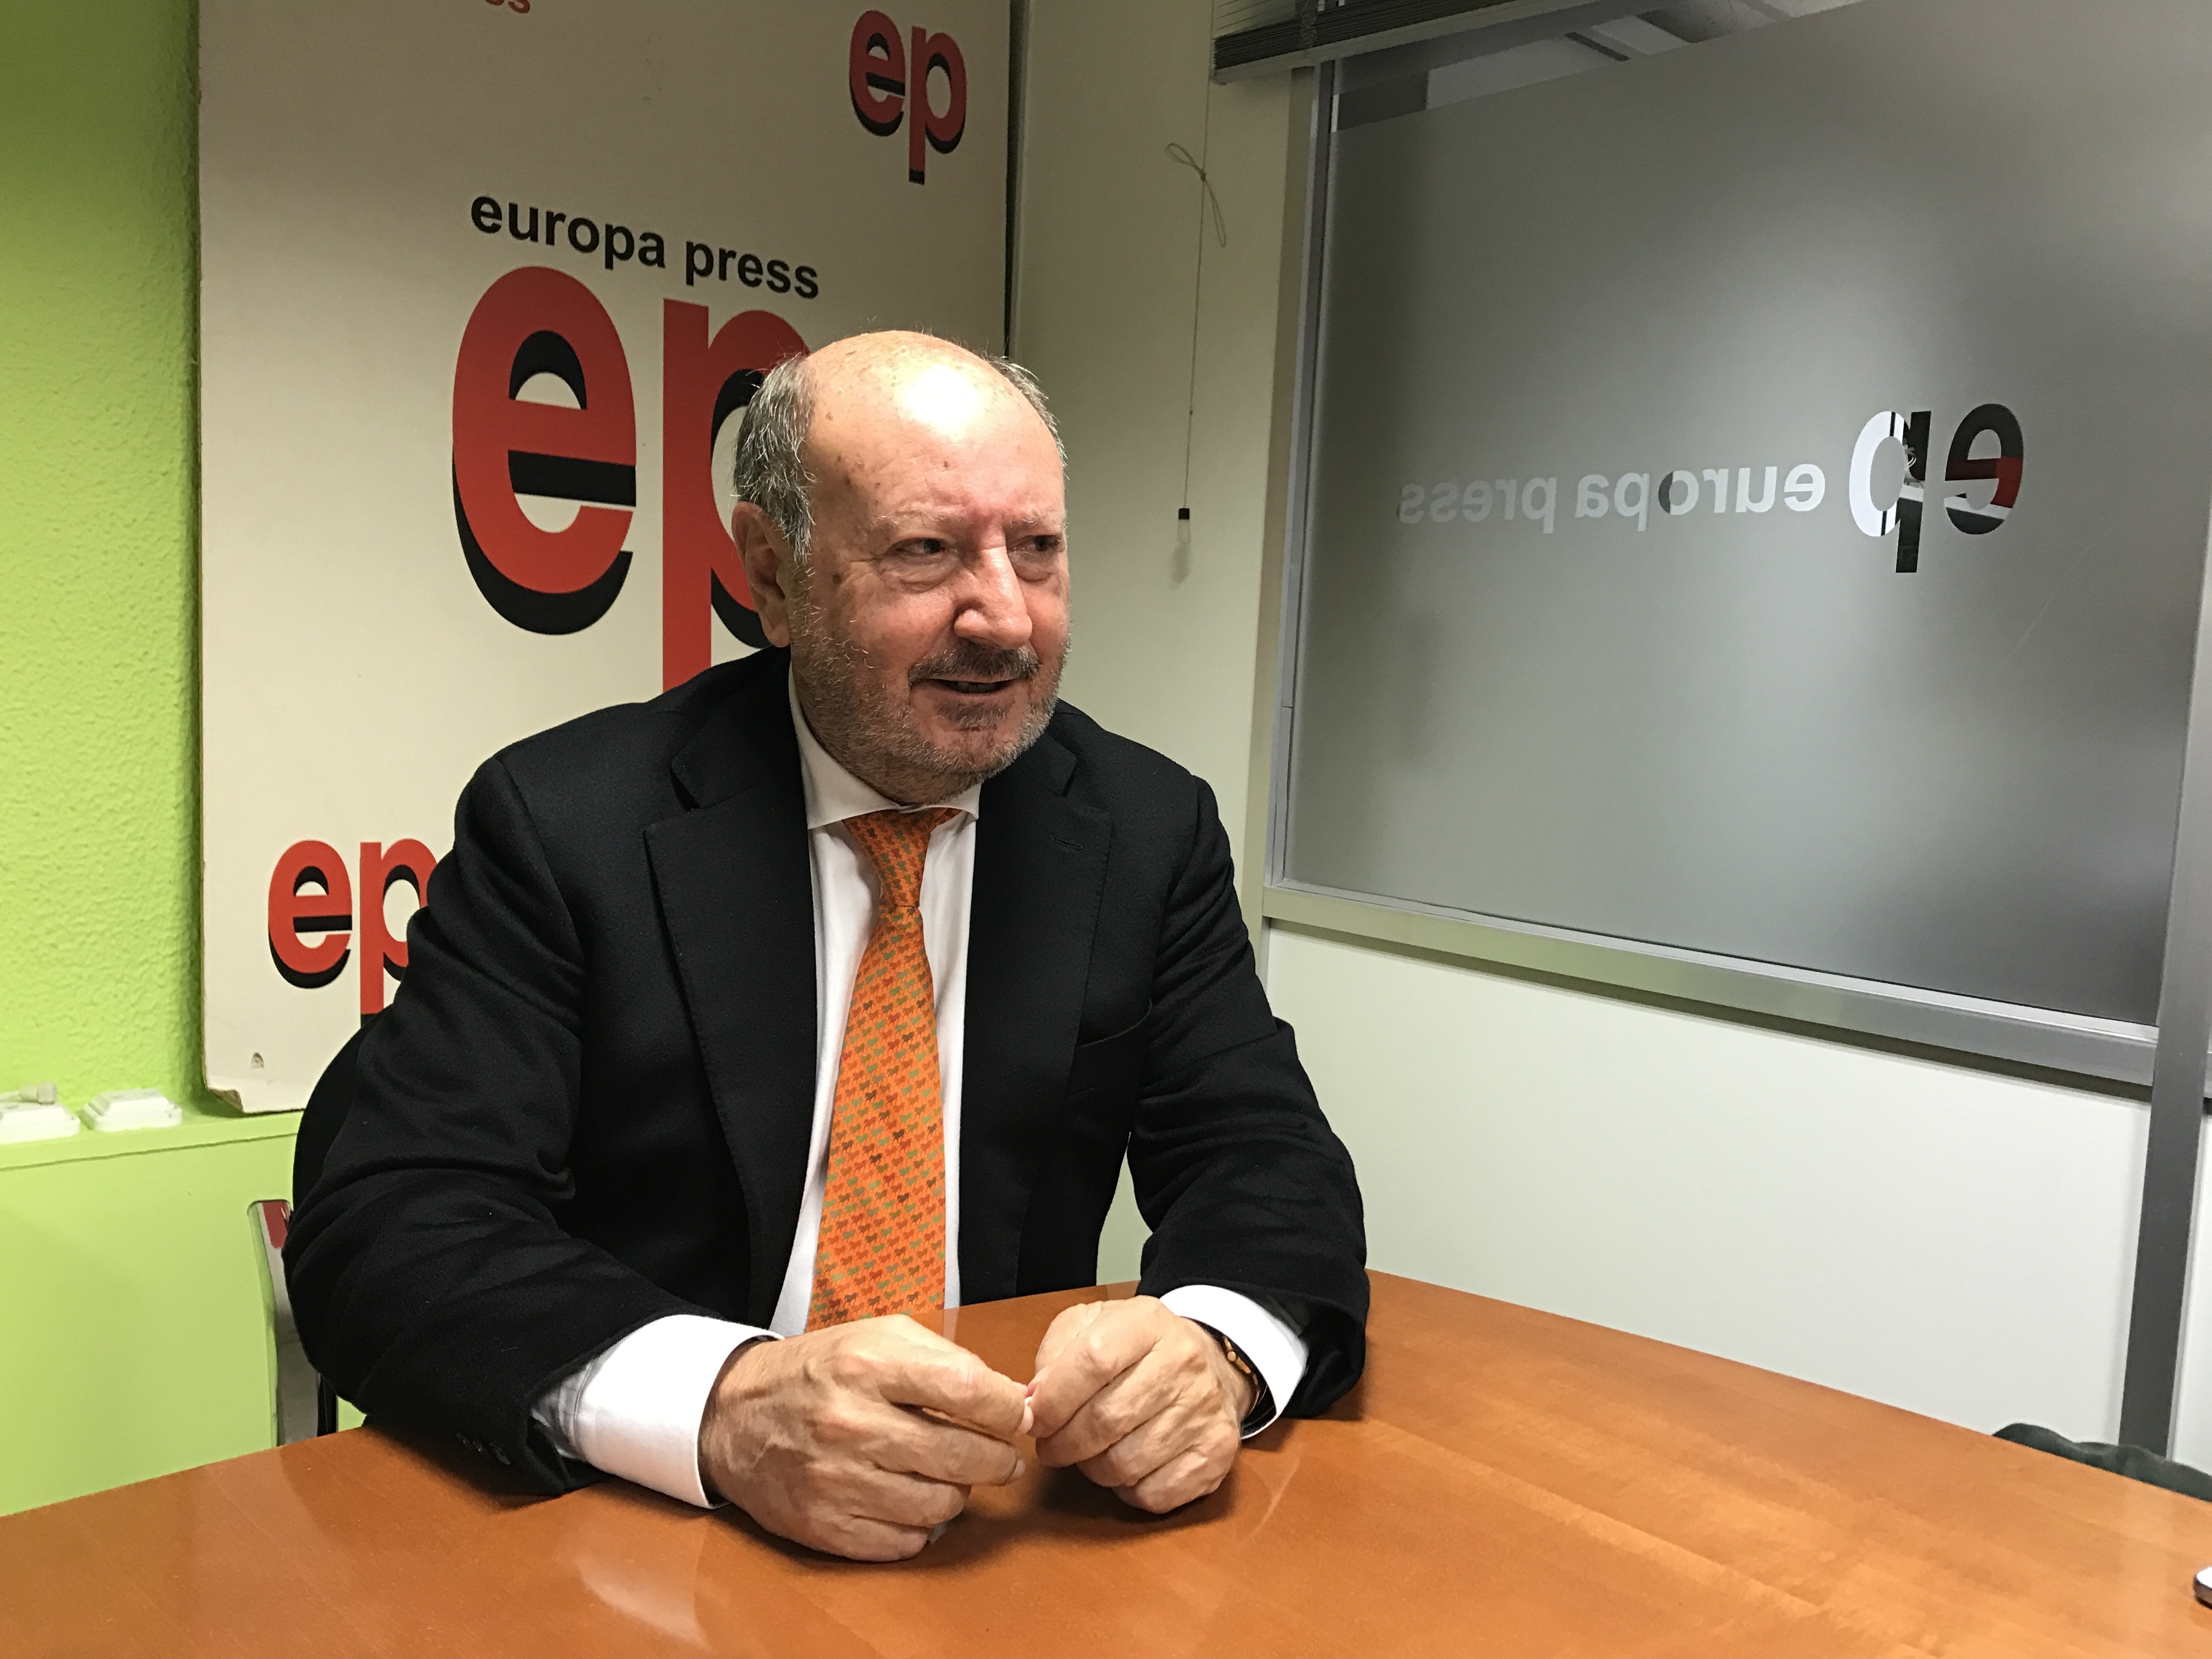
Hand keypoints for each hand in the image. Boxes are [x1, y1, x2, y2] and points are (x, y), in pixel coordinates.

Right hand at [697, 1315, 1031, 1561]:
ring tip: (946, 1473)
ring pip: (940, 1506)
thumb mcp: (879, 1336)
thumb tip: (1013, 1400)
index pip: (968, 1389)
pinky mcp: (823, 1525)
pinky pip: (904, 1542)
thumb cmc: (821, 1371)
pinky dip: (919, 1526)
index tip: (1019, 1416)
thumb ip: (948, 1360)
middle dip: (998, 1459)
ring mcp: (835, 1480)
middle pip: (962, 1456)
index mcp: (868, 1364)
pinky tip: (910, 1499)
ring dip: (957, 1493)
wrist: (734, 1415)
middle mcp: (851, 1423)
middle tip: (1001, 1456)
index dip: (1008, 1409)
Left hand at [1025, 1297, 1252, 1513]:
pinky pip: (1154, 1494)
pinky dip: (1128, 1491)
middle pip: (1107, 1419)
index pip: (1093, 1361)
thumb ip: (1055, 1354)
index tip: (1034, 1419)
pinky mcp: (1216, 1452)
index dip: (1053, 1400)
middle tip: (1051, 1447)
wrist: (1211, 1363)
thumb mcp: (1092, 1326)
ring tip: (1088, 1454)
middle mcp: (1184, 1362)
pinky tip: (1126, 1468)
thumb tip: (1034, 1402)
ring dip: (1092, 1468)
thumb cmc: (1138, 1349)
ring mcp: (1205, 1410)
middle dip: (1064, 1443)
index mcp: (1147, 1322)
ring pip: (1126, 1464)